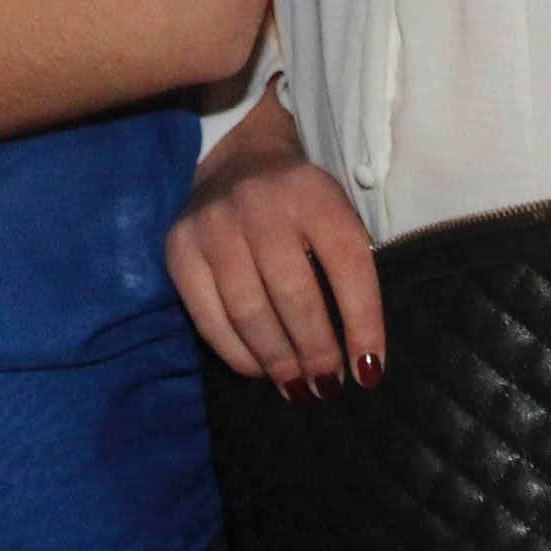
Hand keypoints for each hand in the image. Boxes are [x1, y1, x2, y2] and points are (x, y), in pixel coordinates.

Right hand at [164, 87, 381, 391]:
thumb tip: (360, 355)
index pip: (348, 264)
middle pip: (294, 294)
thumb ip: (348, 270)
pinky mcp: (180, 248)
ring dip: (278, 360)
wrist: (239, 162)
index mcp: (314, 194)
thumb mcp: (336, 216)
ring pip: (249, 311)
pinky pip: (208, 316)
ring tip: (297, 388)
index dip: (363, 323)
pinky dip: (237, 353)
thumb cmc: (301, 205)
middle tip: (328, 386)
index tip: (369, 370)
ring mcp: (215, 225)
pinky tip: (259, 370)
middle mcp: (261, 205)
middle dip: (316, 351)